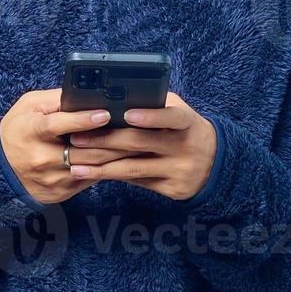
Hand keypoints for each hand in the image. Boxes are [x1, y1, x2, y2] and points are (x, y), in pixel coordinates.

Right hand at [0, 88, 146, 204]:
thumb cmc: (18, 129)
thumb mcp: (29, 106)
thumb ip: (56, 100)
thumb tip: (85, 93)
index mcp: (32, 131)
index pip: (58, 125)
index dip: (82, 120)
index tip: (105, 114)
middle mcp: (41, 157)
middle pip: (82, 150)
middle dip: (112, 140)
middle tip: (137, 129)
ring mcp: (52, 178)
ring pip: (91, 167)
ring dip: (116, 156)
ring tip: (137, 143)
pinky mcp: (61, 192)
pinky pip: (90, 179)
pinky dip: (108, 169)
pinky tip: (124, 160)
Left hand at [63, 91, 217, 201]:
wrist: (216, 162)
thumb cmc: (185, 129)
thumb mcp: (179, 112)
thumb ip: (155, 105)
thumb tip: (115, 102)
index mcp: (187, 122)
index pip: (171, 118)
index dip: (150, 116)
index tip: (127, 114)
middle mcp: (184, 147)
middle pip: (140, 144)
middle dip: (105, 141)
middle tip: (77, 139)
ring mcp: (178, 171)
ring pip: (133, 169)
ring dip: (100, 166)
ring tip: (74, 163)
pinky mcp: (172, 189)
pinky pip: (137, 182)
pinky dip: (111, 177)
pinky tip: (90, 175)